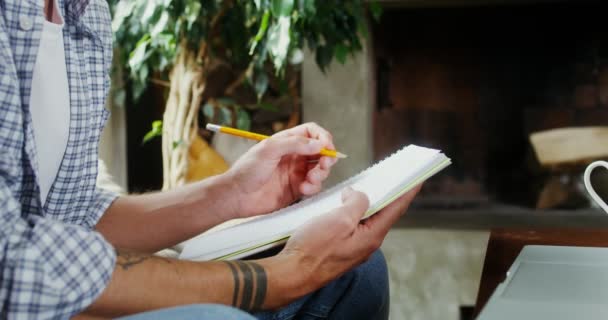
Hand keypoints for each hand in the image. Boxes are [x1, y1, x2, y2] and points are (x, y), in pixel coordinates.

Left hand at [224, 123, 337, 218]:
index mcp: (287, 141)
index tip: (327, 146)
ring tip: (310, 178)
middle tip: (324, 163)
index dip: (322, 137)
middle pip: (321, 151)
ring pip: (320, 170)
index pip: (312, 132)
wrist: (237, 196)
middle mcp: (294, 155)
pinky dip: (313, 187)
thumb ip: (295, 144)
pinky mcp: (296, 189)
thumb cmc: (247, 170)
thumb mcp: (269, 149)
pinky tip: (303, 189)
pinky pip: (314, 186)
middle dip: (327, 157)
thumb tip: (318, 144)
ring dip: (321, 174)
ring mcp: (296, 172)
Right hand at [278, 185, 421, 296]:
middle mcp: (366, 244)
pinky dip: (350, 213)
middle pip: (382, 214)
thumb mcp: (339, 219)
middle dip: (386, 195)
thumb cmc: (314, 249)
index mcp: (371, 236)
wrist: (291, 273)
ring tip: (364, 187)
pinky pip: (351, 227)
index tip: (417, 178)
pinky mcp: (339, 249)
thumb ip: (356, 203)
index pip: (395, 209)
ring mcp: (353, 248)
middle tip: (391, 177)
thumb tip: (357, 195)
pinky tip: (342, 205)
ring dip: (364, 203)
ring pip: (364, 220)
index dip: (407, 192)